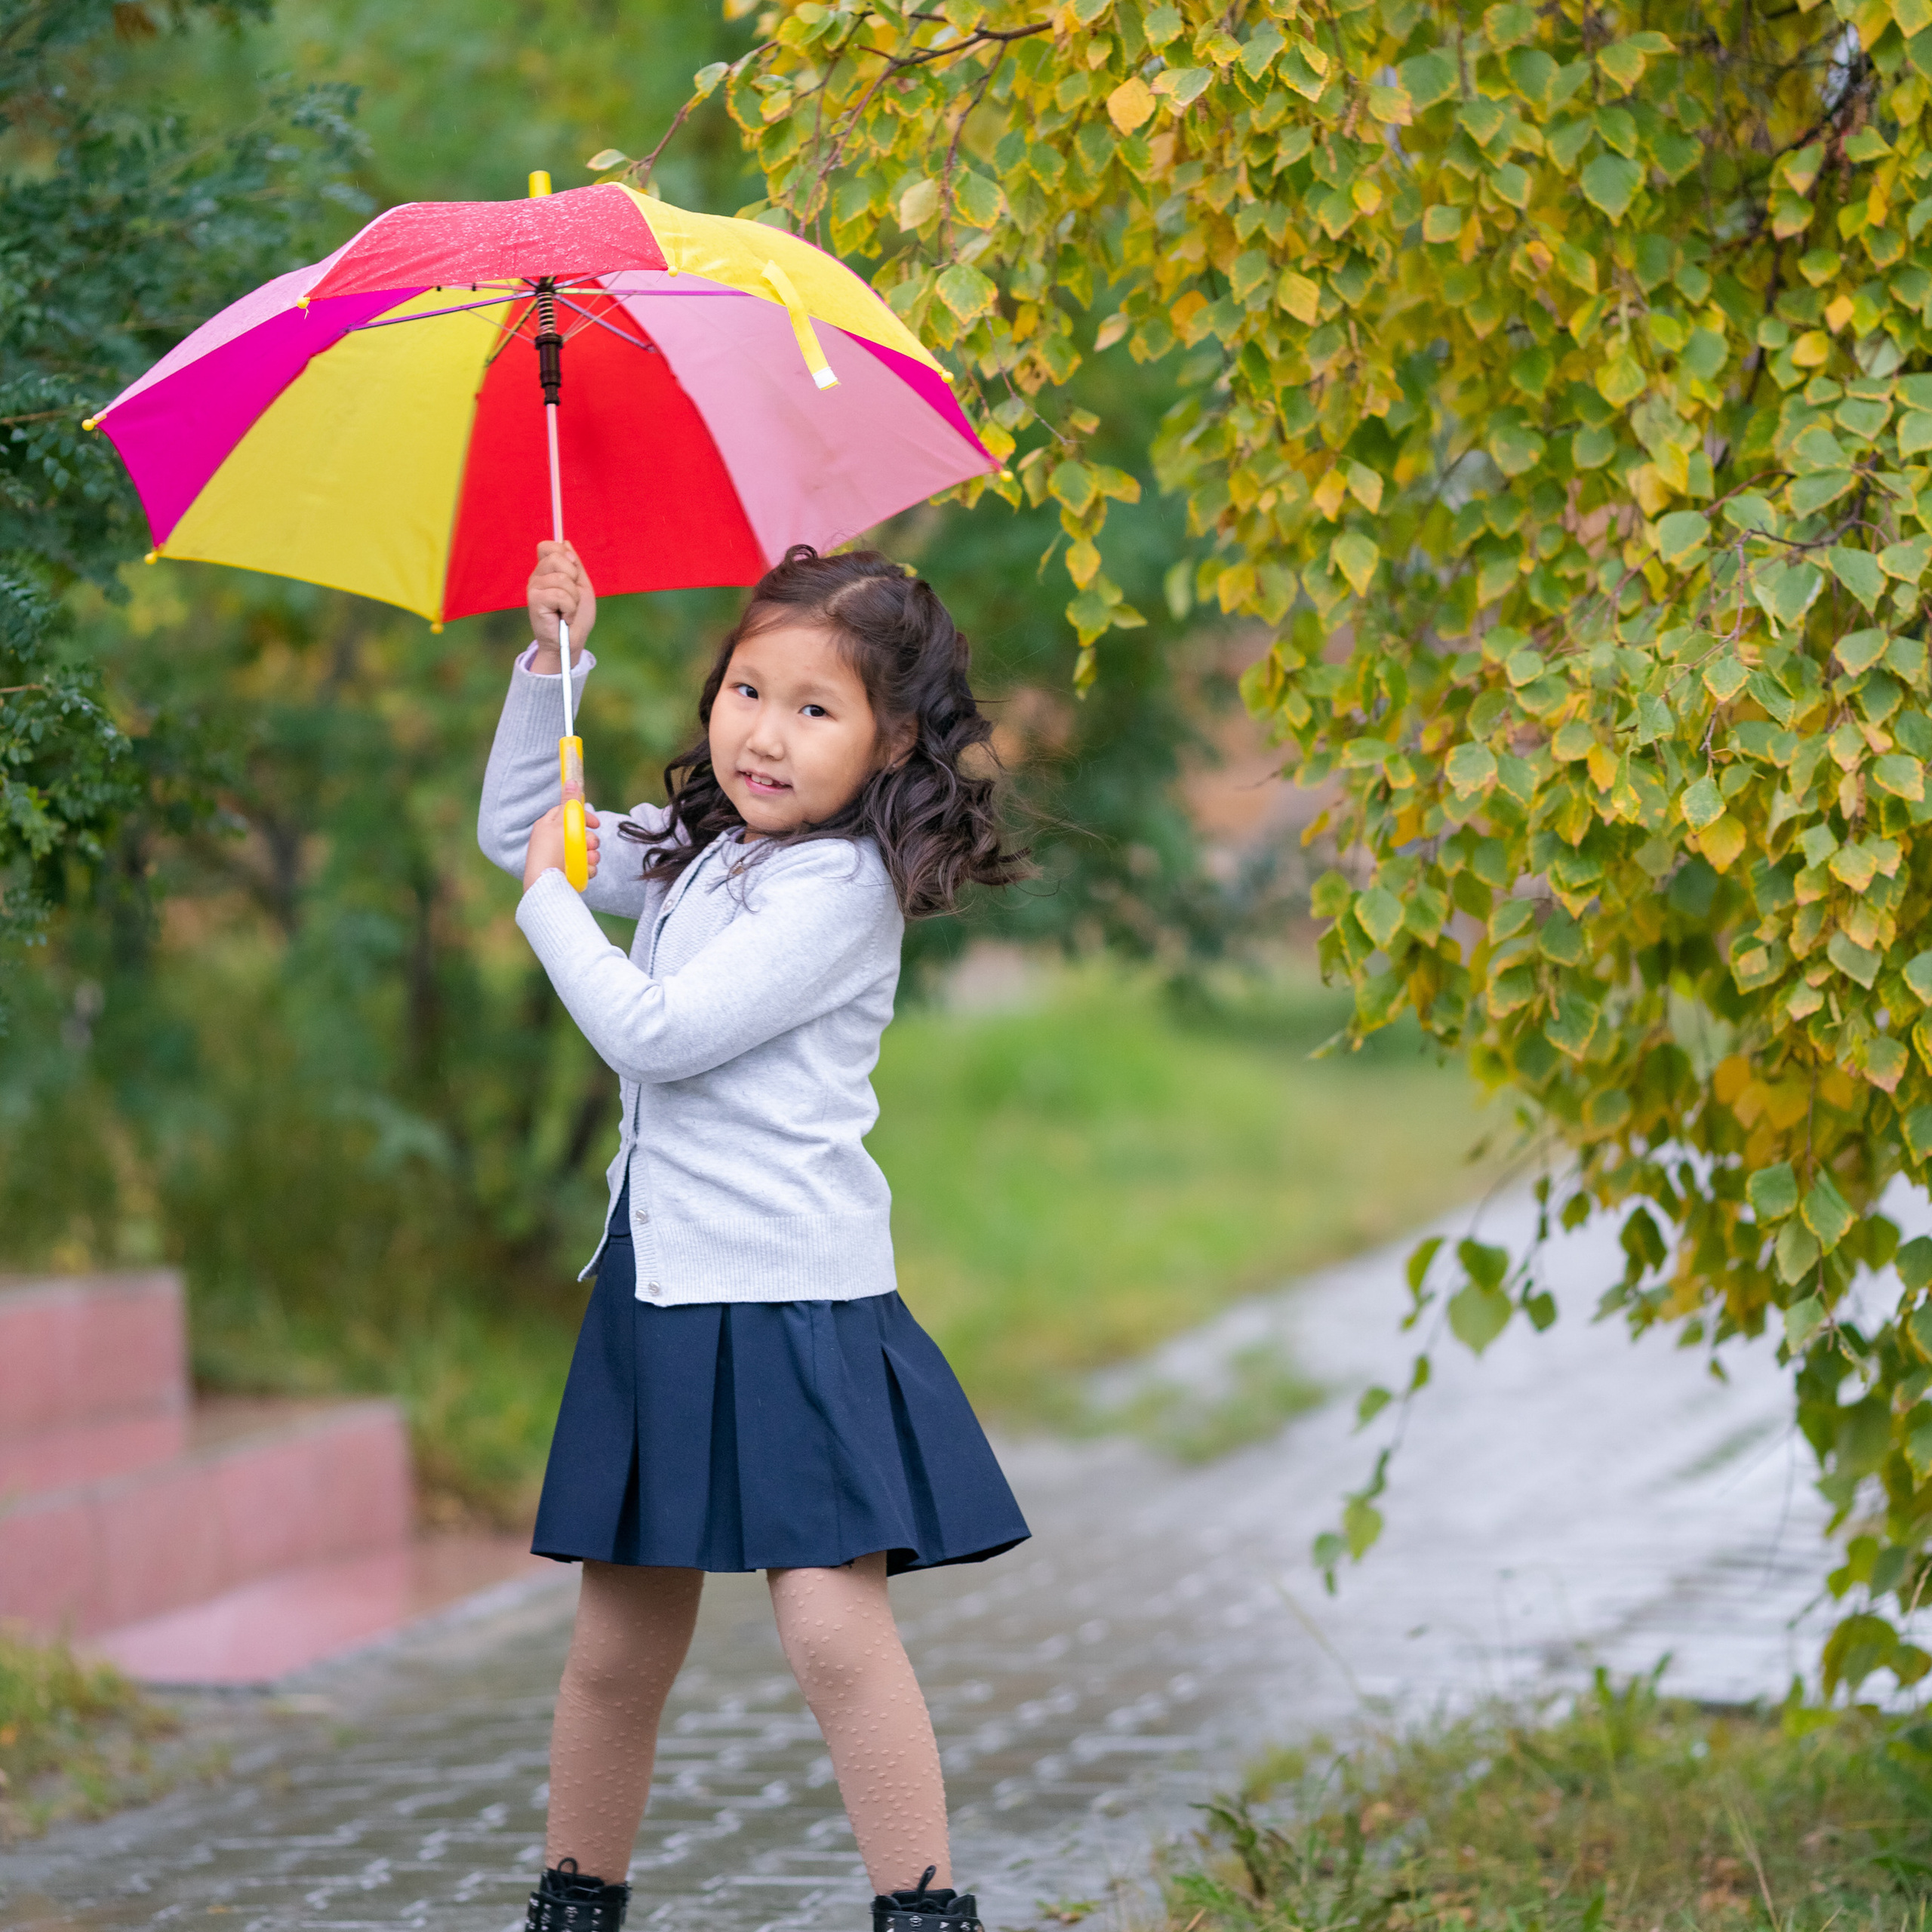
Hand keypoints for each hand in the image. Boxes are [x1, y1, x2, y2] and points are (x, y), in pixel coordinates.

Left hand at [524, 806, 600, 890]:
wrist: (545, 884)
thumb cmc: (550, 852)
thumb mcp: (561, 824)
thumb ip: (569, 804)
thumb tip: (571, 780)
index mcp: (547, 826)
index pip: (568, 814)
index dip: (584, 816)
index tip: (596, 823)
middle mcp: (553, 841)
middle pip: (580, 833)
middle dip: (590, 839)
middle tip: (590, 845)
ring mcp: (560, 857)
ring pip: (585, 851)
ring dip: (591, 854)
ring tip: (588, 860)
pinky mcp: (567, 872)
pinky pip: (584, 866)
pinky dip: (587, 868)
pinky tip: (585, 871)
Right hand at [527, 541, 596, 670]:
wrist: (571, 642)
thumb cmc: (577, 617)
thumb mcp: (581, 586)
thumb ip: (574, 565)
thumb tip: (565, 541)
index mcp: (546, 571)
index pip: (548, 546)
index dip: (564, 554)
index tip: (573, 574)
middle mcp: (537, 576)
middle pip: (557, 557)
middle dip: (574, 578)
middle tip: (572, 596)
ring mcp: (533, 588)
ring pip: (562, 578)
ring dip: (574, 598)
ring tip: (568, 610)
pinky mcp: (534, 600)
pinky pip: (560, 594)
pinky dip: (570, 608)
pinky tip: (565, 617)